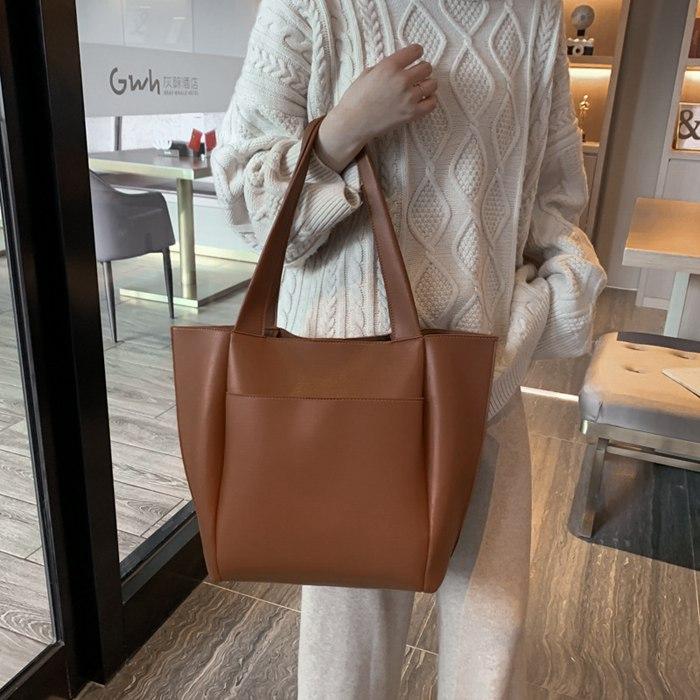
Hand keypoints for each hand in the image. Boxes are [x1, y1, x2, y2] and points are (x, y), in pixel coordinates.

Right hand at [315, 44, 436, 170]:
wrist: (353, 123)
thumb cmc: (356, 98)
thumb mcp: (367, 73)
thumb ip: (385, 66)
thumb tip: (398, 64)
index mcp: (389, 66)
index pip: (416, 50)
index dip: (416, 52)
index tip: (414, 57)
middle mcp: (401, 80)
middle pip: (427, 67)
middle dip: (422, 69)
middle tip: (416, 74)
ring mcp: (408, 98)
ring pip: (432, 84)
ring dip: (428, 84)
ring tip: (420, 87)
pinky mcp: (411, 114)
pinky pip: (432, 103)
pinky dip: (430, 100)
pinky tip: (423, 99)